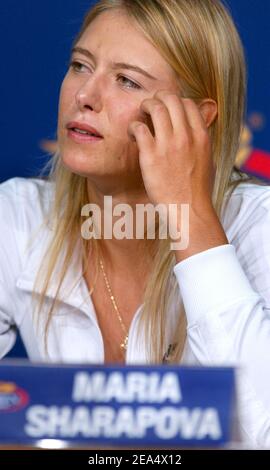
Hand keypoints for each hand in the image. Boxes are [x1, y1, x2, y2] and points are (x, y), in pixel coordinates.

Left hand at [128, 89, 215, 210]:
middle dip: (159, 98)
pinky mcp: (151, 155)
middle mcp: (186, 136)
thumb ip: (202, 143)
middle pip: (171, 99)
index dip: (176, 102)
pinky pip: (139, 128)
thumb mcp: (208, 161)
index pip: (189, 103)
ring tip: (141, 116)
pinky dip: (133, 126)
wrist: (189, 209)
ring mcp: (168, 145)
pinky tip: (133, 135)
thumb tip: (198, 133)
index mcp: (201, 136)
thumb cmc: (197, 190)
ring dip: (145, 106)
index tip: (168, 110)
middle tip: (151, 107)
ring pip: (155, 107)